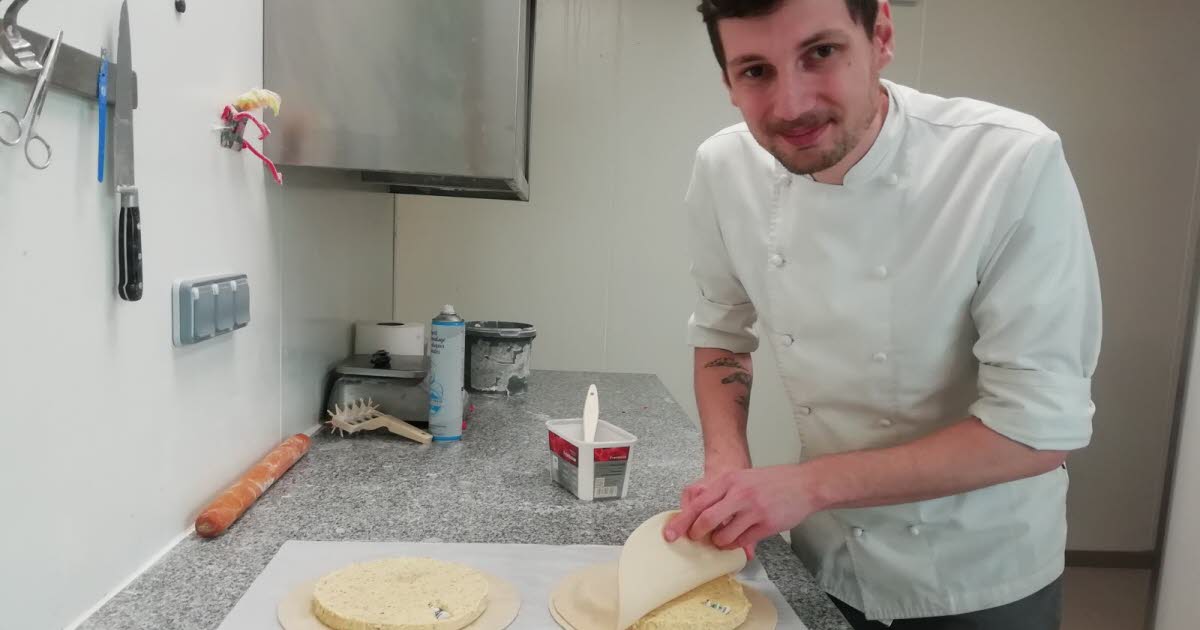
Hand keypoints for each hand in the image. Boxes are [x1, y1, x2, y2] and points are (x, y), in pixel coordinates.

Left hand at [663, 465, 818, 557]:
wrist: (804, 484)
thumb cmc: (772, 481)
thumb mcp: (743, 477)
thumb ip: (722, 492)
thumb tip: (700, 512)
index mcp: (730, 480)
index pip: (698, 503)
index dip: (682, 521)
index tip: (671, 534)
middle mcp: (739, 494)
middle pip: (706, 520)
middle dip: (696, 534)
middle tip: (696, 539)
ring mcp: (753, 510)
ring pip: (723, 536)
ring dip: (718, 543)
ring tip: (721, 540)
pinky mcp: (766, 525)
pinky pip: (742, 542)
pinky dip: (735, 545)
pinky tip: (737, 541)